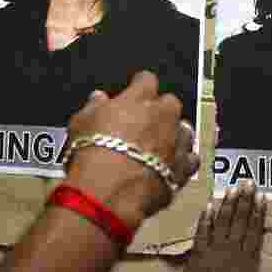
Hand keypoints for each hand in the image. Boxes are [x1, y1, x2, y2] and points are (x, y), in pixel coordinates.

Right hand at [65, 71, 199, 226]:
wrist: (108, 190)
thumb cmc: (92, 154)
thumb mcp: (80, 123)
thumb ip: (94, 106)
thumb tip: (98, 98)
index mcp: (140, 98)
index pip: (146, 80)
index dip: (140, 85)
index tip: (136, 89)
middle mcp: (164, 115)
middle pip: (170, 103)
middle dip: (160, 110)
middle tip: (144, 123)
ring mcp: (177, 140)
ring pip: (184, 129)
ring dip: (174, 134)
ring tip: (158, 145)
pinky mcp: (183, 167)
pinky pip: (191, 158)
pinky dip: (183, 160)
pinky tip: (171, 165)